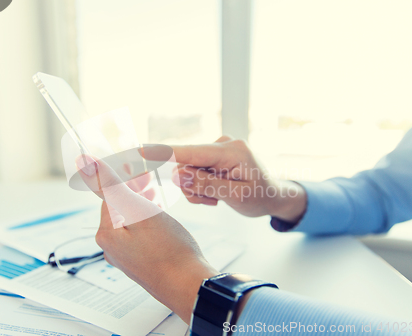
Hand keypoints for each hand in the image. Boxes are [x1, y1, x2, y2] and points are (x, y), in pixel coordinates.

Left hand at [75, 154, 218, 323]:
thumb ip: (111, 186)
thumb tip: (84, 163)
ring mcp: (124, 258)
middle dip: (132, 191)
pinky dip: (144, 222)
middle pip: (117, 208)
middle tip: (149, 179)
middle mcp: (110, 248)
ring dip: (139, 205)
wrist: (189, 286)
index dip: (125, 179)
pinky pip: (135, 236)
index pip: (109, 195)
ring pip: (127, 221)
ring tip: (155, 195)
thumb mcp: (140, 210)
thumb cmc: (169, 250)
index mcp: (107, 233)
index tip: (141, 169)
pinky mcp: (137, 264)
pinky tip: (157, 220)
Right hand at [142, 136, 306, 221]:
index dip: (162, 152)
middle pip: (186, 165)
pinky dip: (201, 186)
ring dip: (198, 189)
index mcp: (231, 151)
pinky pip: (194, 171)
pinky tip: (216, 193)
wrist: (273, 195)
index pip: (190, 152)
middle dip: (193, 186)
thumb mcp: (236, 196)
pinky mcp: (214, 155)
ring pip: (188, 171)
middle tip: (212, 200)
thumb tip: (177, 175)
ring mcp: (217, 149)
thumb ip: (206, 185)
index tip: (138, 150)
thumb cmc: (260, 196)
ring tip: (217, 198)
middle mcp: (222, 144)